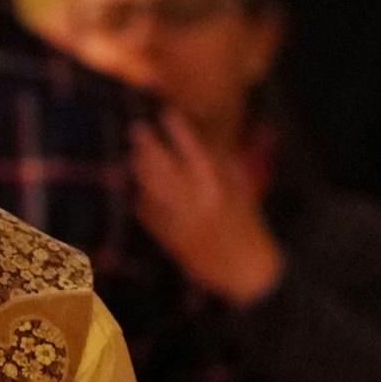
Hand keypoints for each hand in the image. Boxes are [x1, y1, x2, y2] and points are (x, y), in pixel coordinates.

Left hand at [130, 110, 282, 305]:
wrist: (242, 269)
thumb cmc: (246, 226)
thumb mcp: (242, 191)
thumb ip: (223, 166)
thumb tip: (206, 141)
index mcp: (217, 187)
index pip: (193, 151)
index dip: (178, 130)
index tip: (166, 113)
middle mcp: (195, 201)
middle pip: (164, 166)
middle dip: (148, 145)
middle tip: (136, 128)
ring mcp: (178, 219)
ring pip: (151, 187)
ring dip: (140, 169)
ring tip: (134, 155)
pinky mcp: (166, 236)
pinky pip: (147, 211)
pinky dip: (142, 197)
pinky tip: (141, 188)